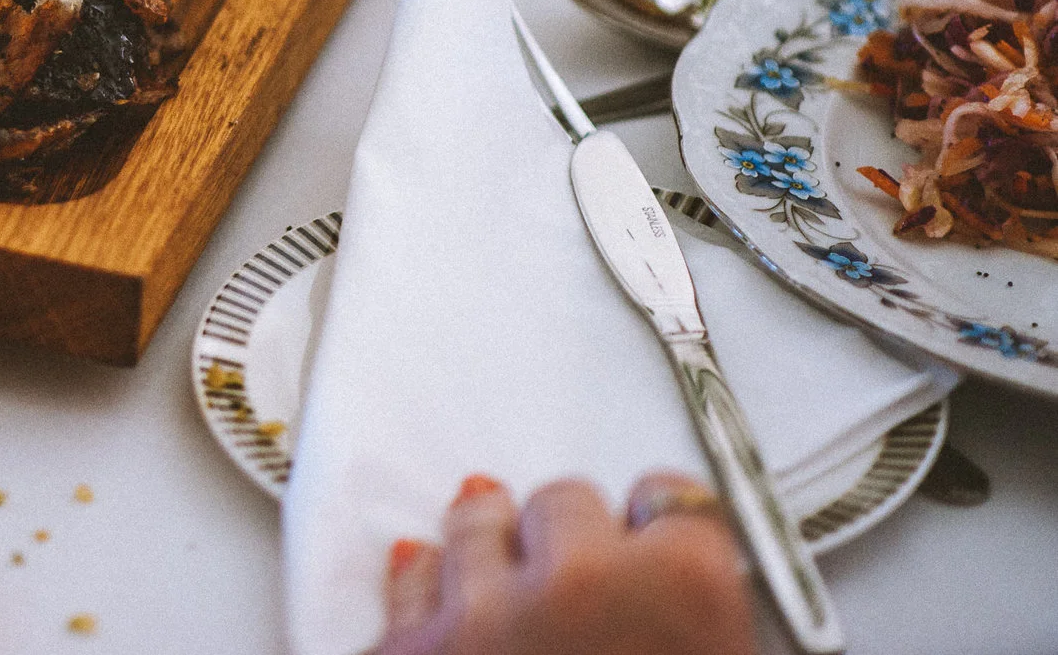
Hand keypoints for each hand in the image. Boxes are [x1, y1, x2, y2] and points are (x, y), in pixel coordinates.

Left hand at [376, 473, 755, 654]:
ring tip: (499, 561)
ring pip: (475, 521)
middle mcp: (579, 578)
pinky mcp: (411, 647)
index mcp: (682, 585)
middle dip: (569, 534)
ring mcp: (484, 612)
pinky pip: (410, 581)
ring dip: (488, 542)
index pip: (669, 497)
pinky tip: (424, 571)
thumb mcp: (726, 654)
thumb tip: (686, 589)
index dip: (656, 522)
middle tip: (577, 574)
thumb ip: (703, 610)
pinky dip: (421, 583)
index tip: (648, 527)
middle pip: (565, 498)